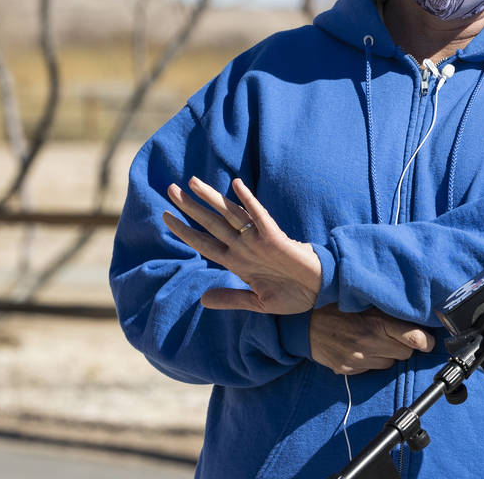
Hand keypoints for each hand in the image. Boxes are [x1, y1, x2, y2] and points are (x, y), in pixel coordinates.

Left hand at [162, 176, 321, 314]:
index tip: (165, 216)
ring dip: (211, 198)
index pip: (203, 242)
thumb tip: (202, 299)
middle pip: (211, 222)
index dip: (184, 230)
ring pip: (230, 214)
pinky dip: (248, 200)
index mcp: (236, 261)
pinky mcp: (275, 237)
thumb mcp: (256, 302)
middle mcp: (243, 246)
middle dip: (189, 207)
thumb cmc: (291, 295)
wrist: (318, 293)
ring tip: (192, 182)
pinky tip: (236, 185)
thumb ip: (230, 298)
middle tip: (170, 189)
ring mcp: (258, 240)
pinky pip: (259, 216)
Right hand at [310, 304, 435, 374]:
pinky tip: (361, 347)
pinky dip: (372, 360)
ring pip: (390, 364)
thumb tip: (416, 316)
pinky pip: (372, 369)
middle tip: (395, 334)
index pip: (413, 338)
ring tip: (374, 339)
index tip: (429, 340)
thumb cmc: (336, 307)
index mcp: (376, 323)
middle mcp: (369, 343)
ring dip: (388, 354)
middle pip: (405, 353)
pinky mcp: (348, 369)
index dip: (425, 340)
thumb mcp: (365, 302)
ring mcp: (358, 359)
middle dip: (404, 345)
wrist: (303, 322)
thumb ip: (388, 310)